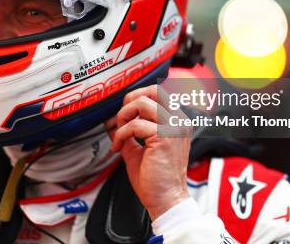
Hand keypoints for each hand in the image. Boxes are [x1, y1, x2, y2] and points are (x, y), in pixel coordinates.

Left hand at [107, 85, 191, 220]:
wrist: (165, 200)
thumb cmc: (155, 179)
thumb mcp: (139, 148)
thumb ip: (129, 131)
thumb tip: (111, 120)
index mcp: (176, 121)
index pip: (157, 93)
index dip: (135, 101)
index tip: (123, 118)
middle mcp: (178, 120)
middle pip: (153, 90)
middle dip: (131, 101)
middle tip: (121, 120)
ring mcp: (173, 127)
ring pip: (142, 102)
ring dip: (124, 117)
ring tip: (120, 135)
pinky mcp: (164, 137)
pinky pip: (135, 124)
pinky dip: (121, 134)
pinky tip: (119, 146)